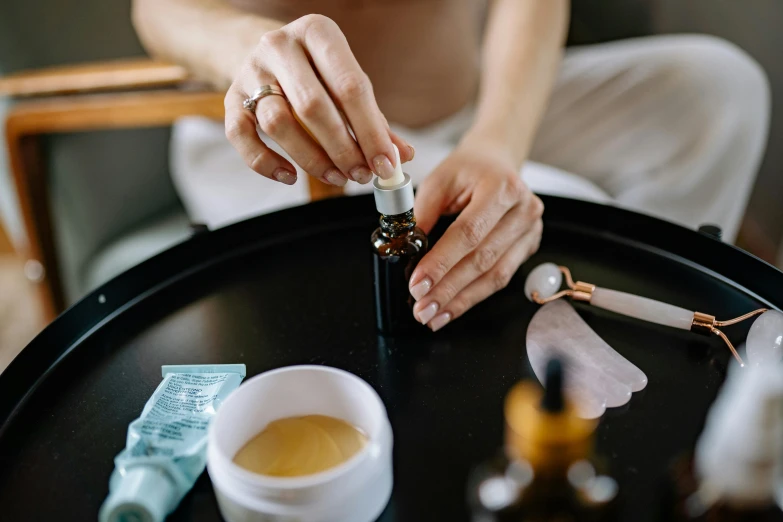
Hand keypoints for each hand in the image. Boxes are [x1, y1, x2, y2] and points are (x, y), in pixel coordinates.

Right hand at [224, 14, 412, 186]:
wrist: (255, 47)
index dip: (371, 131)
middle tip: (361, 175)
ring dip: (311, 159)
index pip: (350, 86)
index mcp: (319, 33)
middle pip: (313, 107)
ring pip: (277, 123)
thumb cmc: (313, 70)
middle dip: (343, 149)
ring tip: (336, 177)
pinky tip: (291, 177)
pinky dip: (266, 163)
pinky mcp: (230, 98)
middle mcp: (281, 46)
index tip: (385, 164)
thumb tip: (402, 155)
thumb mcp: (347, 81)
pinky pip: (241, 137)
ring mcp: (251, 72)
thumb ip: (374, 119)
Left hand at [408, 140, 543, 330]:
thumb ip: (422, 214)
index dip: (441, 262)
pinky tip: (452, 308)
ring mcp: (531, 230)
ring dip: (461, 300)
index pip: (468, 233)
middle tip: (422, 308)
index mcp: (501, 187)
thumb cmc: (467, 170)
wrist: (496, 162)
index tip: (417, 284)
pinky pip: (501, 278)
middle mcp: (523, 210)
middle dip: (448, 289)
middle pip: (482, 259)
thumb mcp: (438, 181)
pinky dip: (473, 296)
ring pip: (495, 275)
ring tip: (433, 315)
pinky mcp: (528, 247)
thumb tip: (406, 251)